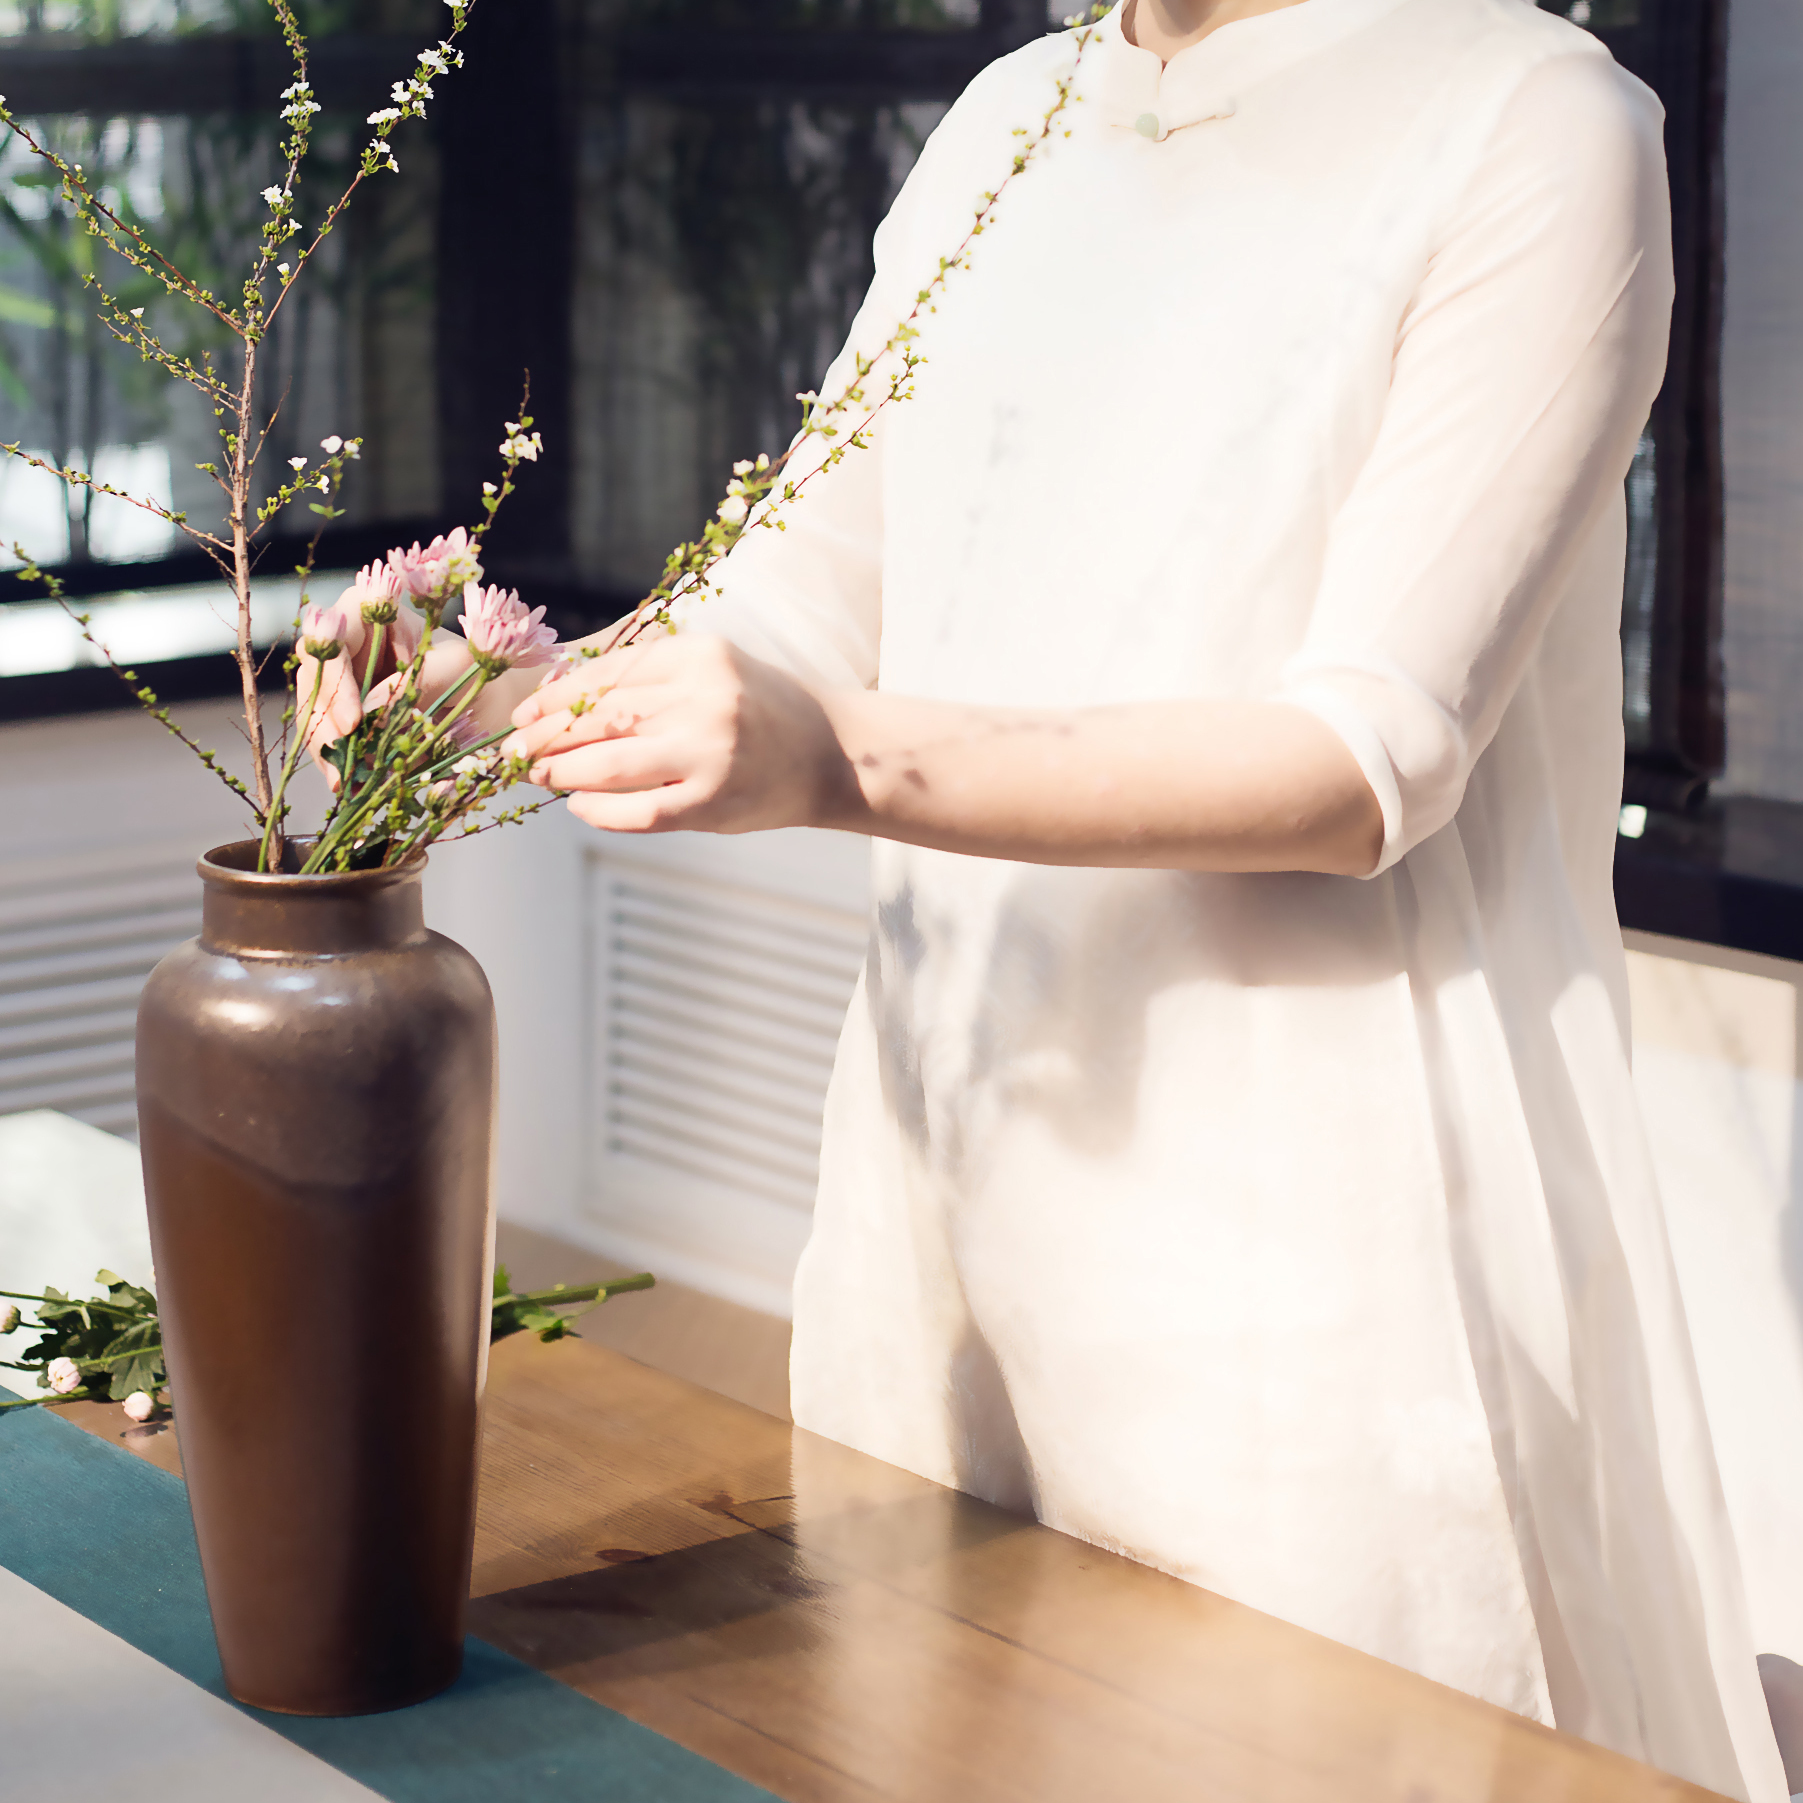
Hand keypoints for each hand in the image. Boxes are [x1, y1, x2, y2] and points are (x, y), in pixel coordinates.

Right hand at [302, 634, 540, 786]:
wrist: (492, 702)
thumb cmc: (480, 672)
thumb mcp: (461, 669)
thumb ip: (420, 680)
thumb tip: (368, 713)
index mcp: (376, 615)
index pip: (332, 635)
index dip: (333, 676)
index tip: (354, 721)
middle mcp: (352, 643)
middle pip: (313, 675)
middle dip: (323, 720)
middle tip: (343, 761)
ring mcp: (344, 678)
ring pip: (315, 708)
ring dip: (325, 747)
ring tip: (344, 783)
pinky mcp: (346, 711)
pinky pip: (328, 733)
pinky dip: (337, 760)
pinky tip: (348, 785)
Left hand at [502, 634, 853, 834]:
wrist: (834, 756)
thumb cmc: (762, 713)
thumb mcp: (712, 672)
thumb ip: (649, 681)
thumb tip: (559, 703)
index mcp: (697, 655)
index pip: (606, 676)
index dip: (556, 699)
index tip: (526, 717)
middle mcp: (703, 696)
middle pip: (600, 717)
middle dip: (548, 738)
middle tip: (516, 753)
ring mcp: (708, 750)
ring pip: (609, 762)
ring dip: (563, 773)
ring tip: (539, 777)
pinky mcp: (712, 800)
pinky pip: (637, 810)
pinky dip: (600, 810)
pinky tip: (581, 807)